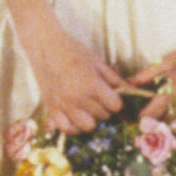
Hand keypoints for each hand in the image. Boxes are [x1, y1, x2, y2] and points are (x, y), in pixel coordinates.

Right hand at [18, 18, 132, 136]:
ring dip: (91, 119)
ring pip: (87, 126)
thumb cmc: (72, 50)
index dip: (116, 100)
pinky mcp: (51, 109)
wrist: (44, 46)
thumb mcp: (97, 62)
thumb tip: (131, 90)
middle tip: (98, 97)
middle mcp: (78, 98)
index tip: (111, 95)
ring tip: (88, 108)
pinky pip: (67, 129)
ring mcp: (63, 106)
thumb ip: (114, 79)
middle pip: (103, 115)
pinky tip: (75, 117)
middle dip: (105, 107)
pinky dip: (74, 126)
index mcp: (92, 85)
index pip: (115, 106)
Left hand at [142, 21, 175, 122]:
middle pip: (160, 125)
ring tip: (168, 115)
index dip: (141, 115)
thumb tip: (126, 85)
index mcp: (170, 93)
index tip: (140, 112)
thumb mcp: (166, 61)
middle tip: (153, 114)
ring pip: (175, 129)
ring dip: (169, 125)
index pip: (147, 116)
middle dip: (154, 121)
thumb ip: (145, 75)